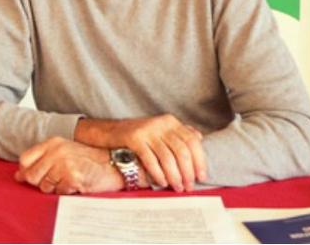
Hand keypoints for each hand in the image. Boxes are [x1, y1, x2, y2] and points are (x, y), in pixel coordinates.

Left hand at [14, 137, 124, 194]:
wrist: (114, 163)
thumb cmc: (88, 159)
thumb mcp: (64, 151)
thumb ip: (42, 160)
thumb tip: (19, 175)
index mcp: (52, 143)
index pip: (25, 158)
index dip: (26, 171)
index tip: (32, 176)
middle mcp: (56, 151)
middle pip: (31, 175)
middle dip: (40, 182)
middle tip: (55, 180)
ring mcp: (64, 165)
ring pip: (44, 186)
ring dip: (55, 188)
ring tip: (68, 180)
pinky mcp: (73, 178)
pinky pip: (59, 192)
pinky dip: (66, 192)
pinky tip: (75, 185)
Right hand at [75, 114, 206, 191]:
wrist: (109, 131)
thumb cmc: (138, 135)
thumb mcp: (160, 130)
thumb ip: (179, 133)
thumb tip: (199, 138)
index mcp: (170, 121)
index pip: (192, 141)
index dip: (200, 160)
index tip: (201, 176)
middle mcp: (160, 123)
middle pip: (182, 150)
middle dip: (188, 172)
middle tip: (188, 186)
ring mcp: (147, 130)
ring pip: (167, 157)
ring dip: (174, 176)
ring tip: (176, 187)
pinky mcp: (134, 138)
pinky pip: (150, 159)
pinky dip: (158, 173)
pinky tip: (161, 182)